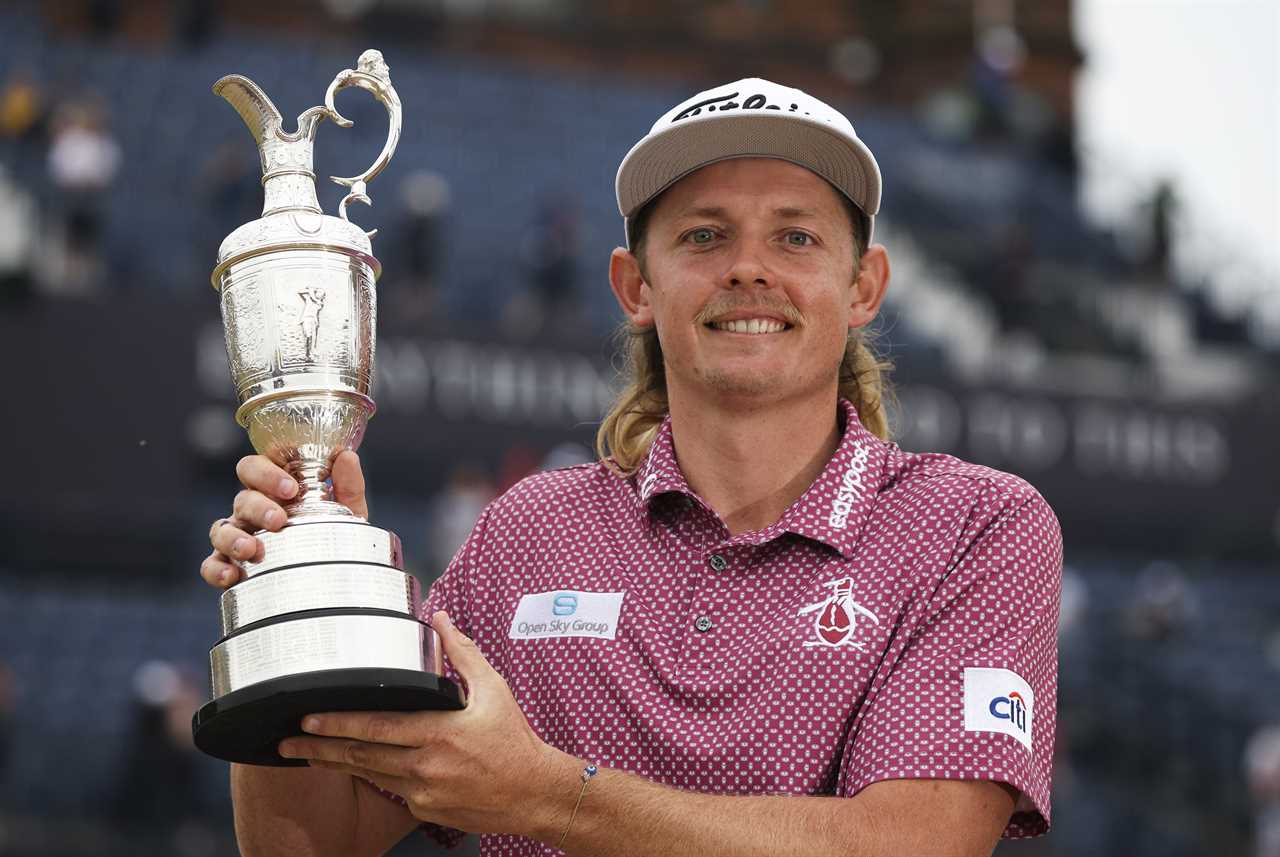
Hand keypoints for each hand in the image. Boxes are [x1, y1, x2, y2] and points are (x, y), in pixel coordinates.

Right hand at [199, 450, 367, 588]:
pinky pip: (211, 565)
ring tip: (252, 550)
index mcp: (275, 490)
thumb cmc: (334, 536)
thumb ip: (348, 485)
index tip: (290, 488)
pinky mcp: (230, 566)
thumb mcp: (347, 511)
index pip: (257, 467)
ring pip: (221, 529)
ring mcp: (239, 536)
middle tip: (279, 520)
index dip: (266, 472)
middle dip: (257, 506)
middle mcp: (253, 509)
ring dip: (232, 537)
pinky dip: (217, 569)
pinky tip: (232, 576)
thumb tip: (347, 456)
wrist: (336, 578)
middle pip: (242, 497)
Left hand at [276, 611, 576, 838]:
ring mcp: (423, 793)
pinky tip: (352, 767)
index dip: (338, 723)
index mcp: (439, 733)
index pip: (377, 727)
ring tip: (305, 756)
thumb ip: (462, 653)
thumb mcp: (494, 689)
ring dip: (335, 764)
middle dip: (319, 748)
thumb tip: (440, 619)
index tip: (308, 718)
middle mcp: (426, 767)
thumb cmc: (515, 741)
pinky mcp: (425, 810)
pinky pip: (390, 789)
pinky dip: (369, 776)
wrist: (534, 793)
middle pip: (361, 755)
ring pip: (369, 775)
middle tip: (287, 742)